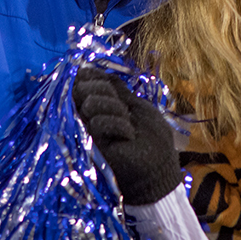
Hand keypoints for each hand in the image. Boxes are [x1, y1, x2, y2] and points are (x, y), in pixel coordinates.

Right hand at [73, 68, 181, 205]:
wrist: (158, 170)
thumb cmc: (152, 137)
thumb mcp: (136, 105)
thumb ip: (117, 89)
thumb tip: (97, 70)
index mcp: (101, 104)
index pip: (84, 81)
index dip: (91, 75)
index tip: (99, 76)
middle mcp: (89, 116)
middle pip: (82, 88)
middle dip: (103, 89)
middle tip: (121, 105)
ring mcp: (89, 132)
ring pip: (89, 102)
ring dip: (114, 107)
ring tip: (127, 122)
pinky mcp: (92, 146)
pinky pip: (97, 122)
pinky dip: (118, 124)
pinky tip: (128, 135)